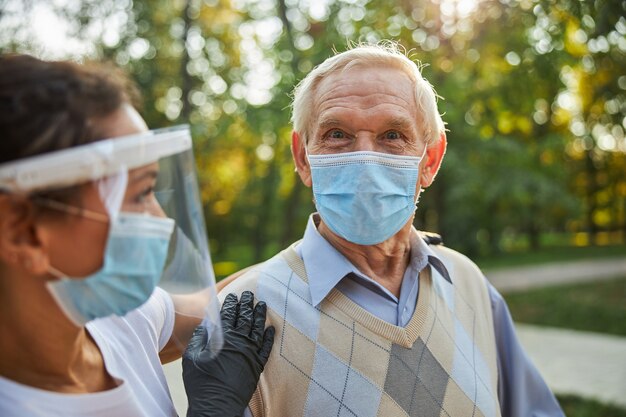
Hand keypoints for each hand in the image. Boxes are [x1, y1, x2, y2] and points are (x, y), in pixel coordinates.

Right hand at [183, 291, 274, 416]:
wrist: (217, 405)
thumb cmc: (200, 382)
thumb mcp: (192, 357)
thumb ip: (199, 338)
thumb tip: (206, 324)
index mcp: (224, 338)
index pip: (229, 315)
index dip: (231, 304)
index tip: (233, 295)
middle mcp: (240, 343)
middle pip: (245, 318)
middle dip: (247, 304)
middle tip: (250, 293)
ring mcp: (251, 354)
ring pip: (258, 330)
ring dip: (260, 316)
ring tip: (262, 304)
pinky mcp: (257, 366)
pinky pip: (266, 348)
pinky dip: (270, 338)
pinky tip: (271, 329)